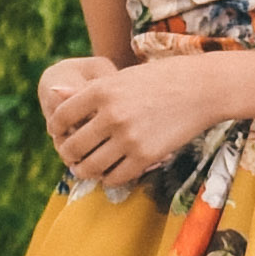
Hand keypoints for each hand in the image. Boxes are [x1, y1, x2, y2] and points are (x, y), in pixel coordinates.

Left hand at [43, 53, 228, 190]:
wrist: (202, 88)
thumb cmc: (160, 79)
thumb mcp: (121, 78)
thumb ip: (86, 91)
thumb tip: (53, 94)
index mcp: (101, 90)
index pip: (61, 117)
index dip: (56, 128)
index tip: (60, 133)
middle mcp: (112, 115)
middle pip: (73, 146)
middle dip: (68, 154)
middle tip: (72, 155)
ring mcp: (129, 138)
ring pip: (91, 166)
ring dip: (85, 170)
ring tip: (86, 167)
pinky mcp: (146, 156)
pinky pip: (115, 177)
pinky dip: (108, 177)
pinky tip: (110, 171)